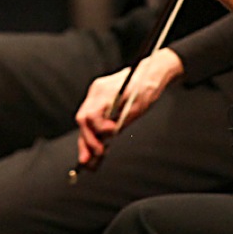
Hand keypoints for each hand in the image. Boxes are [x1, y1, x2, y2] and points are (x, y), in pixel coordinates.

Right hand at [74, 48, 183, 166]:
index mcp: (105, 91)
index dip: (98, 130)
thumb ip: (121, 121)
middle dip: (86, 140)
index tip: (108, 139)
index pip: (91, 114)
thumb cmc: (146, 87)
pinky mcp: (98, 100)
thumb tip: (108, 137)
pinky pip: (90, 118)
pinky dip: (92, 133)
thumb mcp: (137, 107)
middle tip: (89, 159)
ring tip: (87, 161)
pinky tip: (93, 148)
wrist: (150, 73)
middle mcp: (96, 91)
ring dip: (86, 140)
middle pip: (83, 119)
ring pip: (84, 121)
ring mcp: (95, 95)